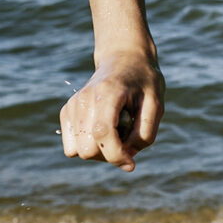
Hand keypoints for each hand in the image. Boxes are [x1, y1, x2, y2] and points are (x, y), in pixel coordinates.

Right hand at [60, 54, 164, 171]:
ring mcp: (72, 105)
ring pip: (78, 151)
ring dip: (99, 151)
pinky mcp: (66, 112)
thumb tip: (126, 159)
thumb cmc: (144, 82)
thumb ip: (145, 133)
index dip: (116, 155)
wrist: (124, 59)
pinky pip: (72, 147)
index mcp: (108, 92)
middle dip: (109, 154)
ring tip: (115, 130)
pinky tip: (103, 130)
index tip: (131, 163)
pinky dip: (88, 146)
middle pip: (87, 148)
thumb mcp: (156, 104)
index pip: (102, 132)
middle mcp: (84, 98)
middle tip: (127, 137)